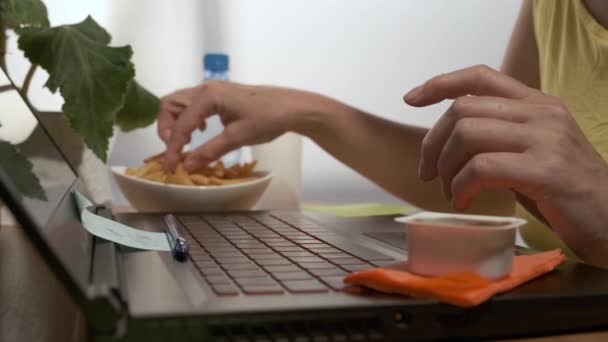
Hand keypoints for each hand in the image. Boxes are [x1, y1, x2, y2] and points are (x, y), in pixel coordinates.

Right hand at [157, 81, 303, 171]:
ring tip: (184, 143)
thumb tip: (187, 166)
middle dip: (166, 128)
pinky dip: (189, 117)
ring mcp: (213, 90)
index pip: (181, 124)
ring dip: (176, 122)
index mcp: (208, 96)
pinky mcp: (221, 95)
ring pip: (181, 103)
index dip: (172, 148)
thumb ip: (209, 151)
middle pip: (171, 104)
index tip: (169, 168)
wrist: (292, 108)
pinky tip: (201, 130)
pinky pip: (194, 104)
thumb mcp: (237, 138)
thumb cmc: (268, 119)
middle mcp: (206, 88)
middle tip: (174, 151)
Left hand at [404, 65, 607, 264]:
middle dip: (433, 143)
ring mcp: (546, 139)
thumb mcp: (531, 150)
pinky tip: (462, 202)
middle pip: (463, 109)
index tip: (411, 98)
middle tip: (428, 173)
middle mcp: (542, 113)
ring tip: (450, 191)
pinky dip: (460, 187)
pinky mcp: (546, 170)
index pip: (481, 76)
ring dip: (445, 167)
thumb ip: (498, 134)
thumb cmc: (563, 190)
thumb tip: (446, 138)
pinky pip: (480, 169)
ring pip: (467, 134)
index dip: (441, 83)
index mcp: (537, 104)